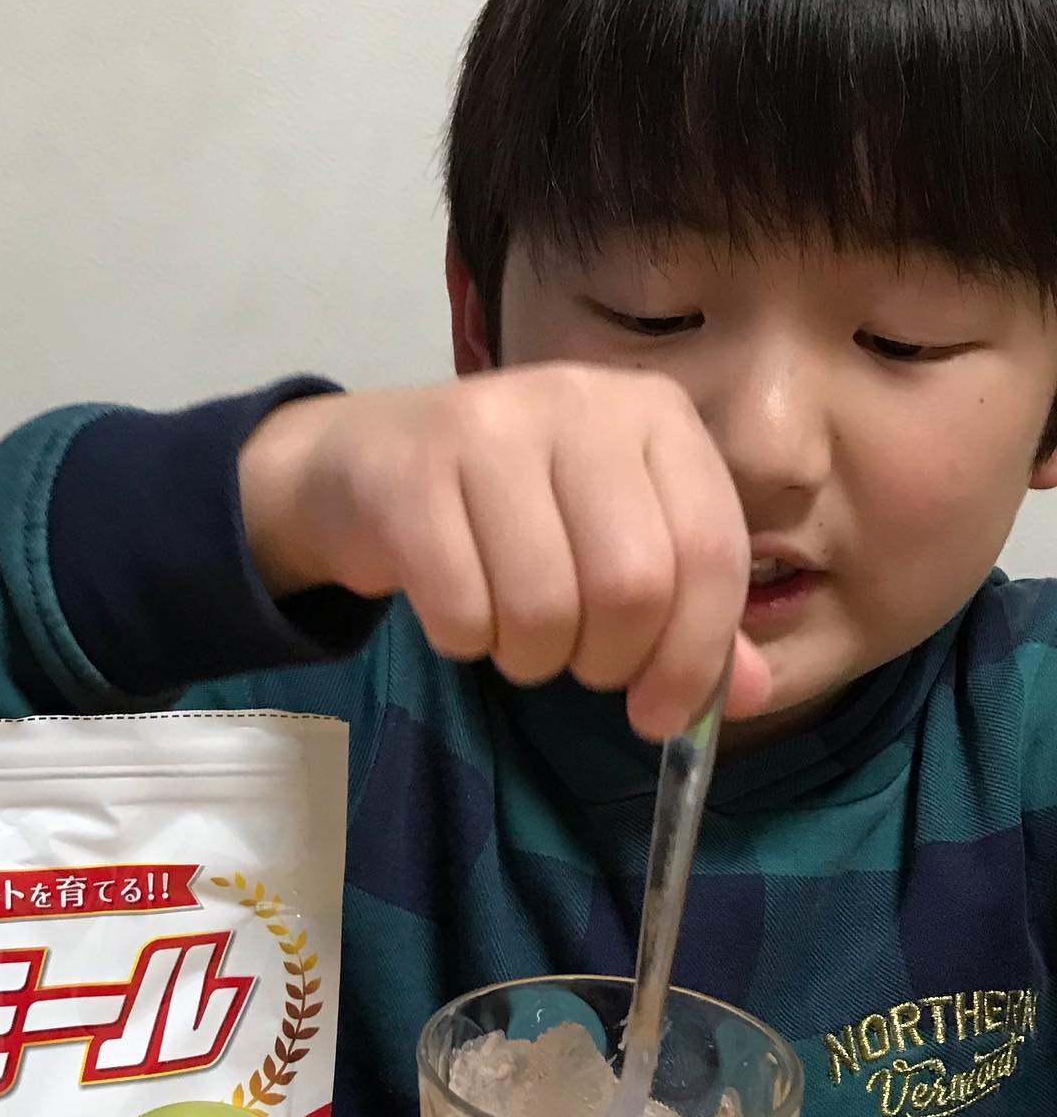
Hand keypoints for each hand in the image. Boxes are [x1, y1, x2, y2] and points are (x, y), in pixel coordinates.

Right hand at [239, 368, 768, 739]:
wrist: (365, 464)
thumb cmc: (513, 509)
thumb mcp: (611, 540)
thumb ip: (687, 613)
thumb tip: (750, 695)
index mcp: (656, 415)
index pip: (711, 551)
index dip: (694, 655)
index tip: (658, 713)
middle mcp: (581, 403)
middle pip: (632, 585)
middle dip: (607, 661)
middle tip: (577, 664)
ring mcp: (491, 428)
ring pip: (544, 607)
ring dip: (531, 657)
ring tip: (515, 634)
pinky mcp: (412, 474)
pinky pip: (462, 611)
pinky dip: (465, 640)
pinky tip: (459, 611)